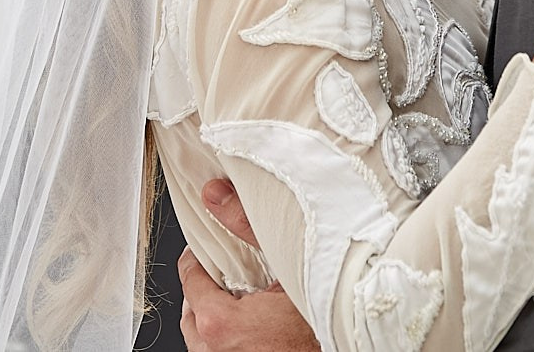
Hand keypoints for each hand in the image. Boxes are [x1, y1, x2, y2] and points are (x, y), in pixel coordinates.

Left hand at [178, 179, 316, 351]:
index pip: (190, 279)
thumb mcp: (287, 268)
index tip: (207, 250)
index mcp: (219, 322)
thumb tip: (216, 196)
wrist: (343, 347)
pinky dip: (226, 339)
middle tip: (226, 276)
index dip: (199, 258)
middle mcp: (215, 350)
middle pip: (191, 310)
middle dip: (206, 290)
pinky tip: (250, 328)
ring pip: (201, 338)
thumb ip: (247, 230)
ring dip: (214, 317)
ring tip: (239, 303)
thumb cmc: (320, 325)